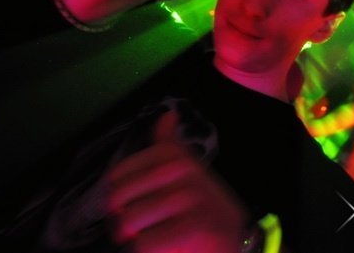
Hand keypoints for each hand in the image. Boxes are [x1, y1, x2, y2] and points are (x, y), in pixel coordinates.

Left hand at [106, 110, 249, 252]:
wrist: (239, 238)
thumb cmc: (206, 206)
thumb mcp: (190, 170)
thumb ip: (171, 144)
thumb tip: (168, 114)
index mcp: (175, 156)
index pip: (119, 173)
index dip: (113, 195)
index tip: (125, 205)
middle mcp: (182, 171)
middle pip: (119, 198)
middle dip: (120, 219)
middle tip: (133, 228)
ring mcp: (188, 198)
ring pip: (130, 221)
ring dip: (135, 237)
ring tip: (150, 237)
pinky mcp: (194, 227)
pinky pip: (145, 243)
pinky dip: (149, 249)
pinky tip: (165, 248)